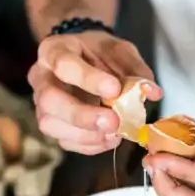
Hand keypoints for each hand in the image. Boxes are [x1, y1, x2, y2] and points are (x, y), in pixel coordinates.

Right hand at [29, 31, 162, 154]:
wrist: (85, 57)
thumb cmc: (99, 52)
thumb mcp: (119, 51)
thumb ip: (135, 69)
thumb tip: (153, 92)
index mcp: (54, 50)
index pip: (64, 64)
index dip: (88, 79)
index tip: (115, 89)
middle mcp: (41, 78)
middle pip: (50, 100)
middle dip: (82, 116)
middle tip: (113, 122)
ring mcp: (42, 104)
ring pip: (51, 124)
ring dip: (86, 134)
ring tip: (115, 133)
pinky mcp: (53, 124)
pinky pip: (64, 141)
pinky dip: (89, 145)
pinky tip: (110, 139)